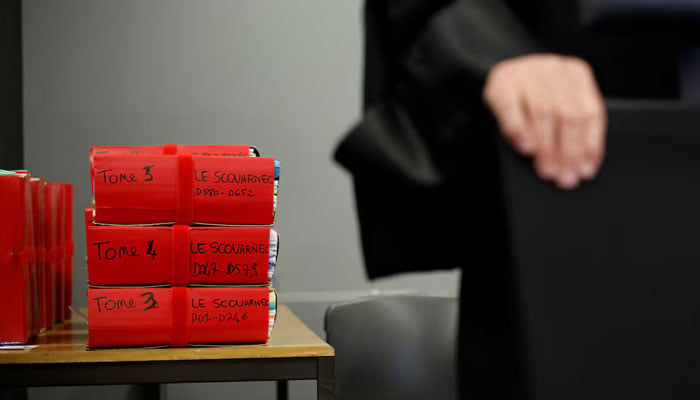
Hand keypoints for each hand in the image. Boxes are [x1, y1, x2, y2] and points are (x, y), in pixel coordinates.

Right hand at [483, 54, 606, 188]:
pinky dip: (520, 130)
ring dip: (546, 147)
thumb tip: (579, 163)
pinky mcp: (501, 81)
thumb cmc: (530, 97)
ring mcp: (526, 73)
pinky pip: (511, 108)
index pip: (590, 112)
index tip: (585, 171)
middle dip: (568, 151)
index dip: (590, 144)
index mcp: (576, 74)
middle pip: (567, 114)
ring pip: (542, 113)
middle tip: (564, 177)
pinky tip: (526, 148)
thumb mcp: (555, 103)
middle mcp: (553, 69)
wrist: (499, 77)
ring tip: (547, 170)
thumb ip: (568, 126)